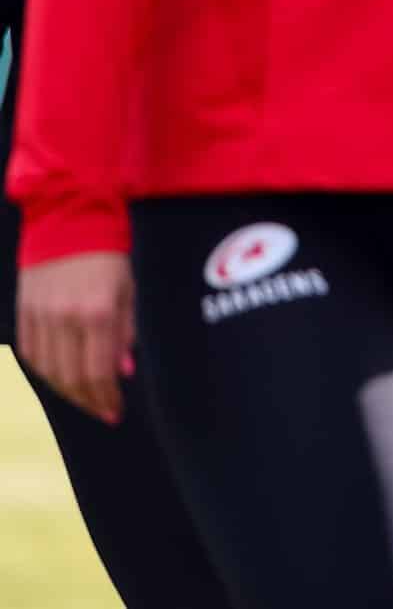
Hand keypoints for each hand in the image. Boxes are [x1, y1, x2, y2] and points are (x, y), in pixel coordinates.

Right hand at [17, 251, 134, 424]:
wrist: (69, 219)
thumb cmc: (109, 255)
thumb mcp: (128, 290)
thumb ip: (126, 332)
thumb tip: (122, 372)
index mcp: (98, 311)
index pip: (98, 371)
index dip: (105, 397)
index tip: (114, 412)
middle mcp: (65, 317)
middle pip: (71, 377)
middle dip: (88, 400)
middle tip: (102, 411)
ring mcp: (40, 314)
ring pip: (48, 370)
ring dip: (66, 391)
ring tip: (84, 398)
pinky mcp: (24, 310)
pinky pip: (30, 353)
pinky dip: (45, 371)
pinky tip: (60, 377)